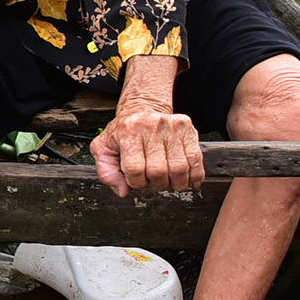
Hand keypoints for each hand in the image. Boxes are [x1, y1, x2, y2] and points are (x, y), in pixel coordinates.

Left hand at [90, 55, 203, 196]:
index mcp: (127, 131)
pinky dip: (194, 176)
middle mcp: (150, 126)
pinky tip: (187, 180)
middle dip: (155, 184)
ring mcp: (171, 127)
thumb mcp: (104, 149)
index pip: (134, 169)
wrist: (142, 109)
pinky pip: (196, 160)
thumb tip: (122, 191)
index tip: (136, 180)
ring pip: (179, 168)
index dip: (136, 182)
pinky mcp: (187, 129)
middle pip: (158, 171)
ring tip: (168, 180)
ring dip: (175, 183)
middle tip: (153, 180)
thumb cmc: (123, 132)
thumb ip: (106, 172)